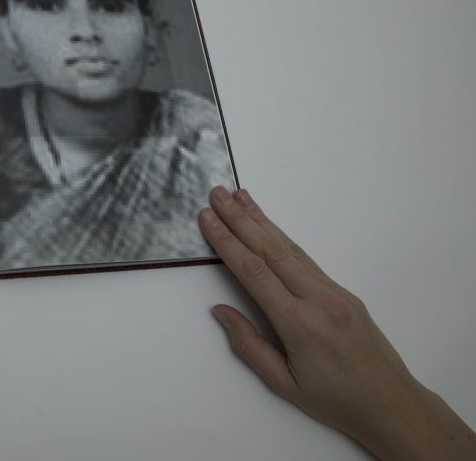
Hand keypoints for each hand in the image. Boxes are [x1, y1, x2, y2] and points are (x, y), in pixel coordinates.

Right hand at [199, 186, 474, 460]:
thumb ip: (249, 346)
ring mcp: (334, 291)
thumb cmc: (333, 400)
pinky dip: (283, 237)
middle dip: (240, 219)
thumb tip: (220, 310)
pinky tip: (270, 227)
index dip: (227, 242)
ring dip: (262, 220)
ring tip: (238, 196)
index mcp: (298, 323)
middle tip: (216, 193)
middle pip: (270, 249)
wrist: (390, 403)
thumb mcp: (283, 384)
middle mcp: (317, 299)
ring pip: (290, 248)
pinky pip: (306, 259)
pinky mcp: (343, 292)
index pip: (254, 271)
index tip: (207, 218)